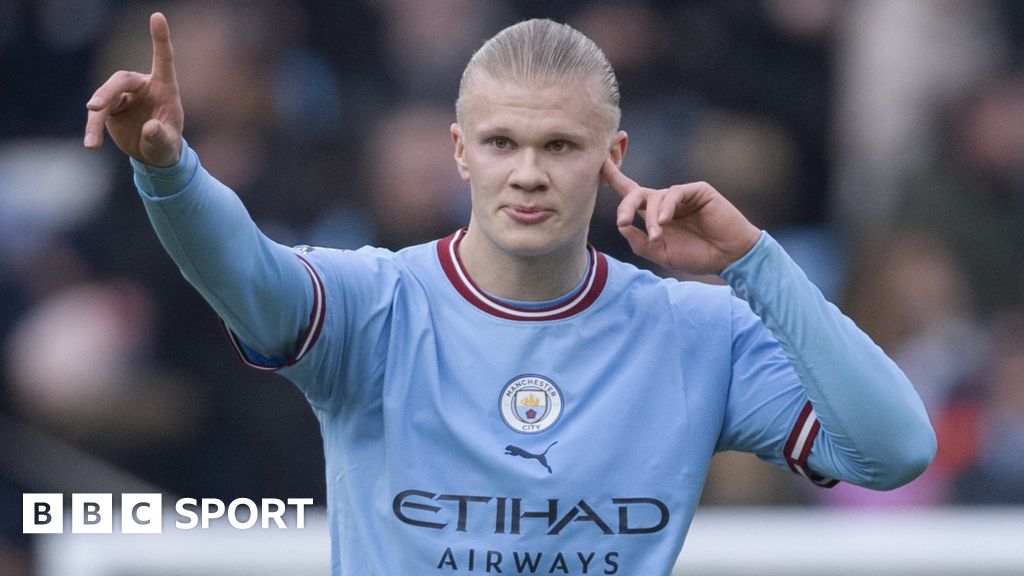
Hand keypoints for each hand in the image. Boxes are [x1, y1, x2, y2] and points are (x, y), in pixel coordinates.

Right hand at [84, 13, 182, 166]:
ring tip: (92, 142)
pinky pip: (98, 114)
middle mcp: (143, 87)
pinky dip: (93, 128)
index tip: (157, 16)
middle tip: (94, 108)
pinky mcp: (110, 107)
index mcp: (165, 88)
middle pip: (121, 79)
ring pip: (105, 96)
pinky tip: (91, 144)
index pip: (163, 59)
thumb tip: (150, 127)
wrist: (153, 157)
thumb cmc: (166, 146)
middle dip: (106, 92)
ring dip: (96, 116)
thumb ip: (160, 136)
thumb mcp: (167, 146)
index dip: (160, 38)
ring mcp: (124, 96)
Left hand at [601, 158, 760, 274]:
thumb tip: (621, 224)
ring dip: (650, 218)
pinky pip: (675, 193)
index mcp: (654, 215)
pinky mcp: (697, 190)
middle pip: (636, 193)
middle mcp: (666, 201)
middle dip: (625, 206)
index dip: (614, 176)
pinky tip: (664, 222)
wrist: (729, 257)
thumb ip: (639, 241)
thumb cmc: (698, 255)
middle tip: (622, 222)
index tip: (598, 162)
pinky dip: (666, 207)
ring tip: (656, 236)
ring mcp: (681, 195)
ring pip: (654, 197)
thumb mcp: (660, 253)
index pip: (630, 192)